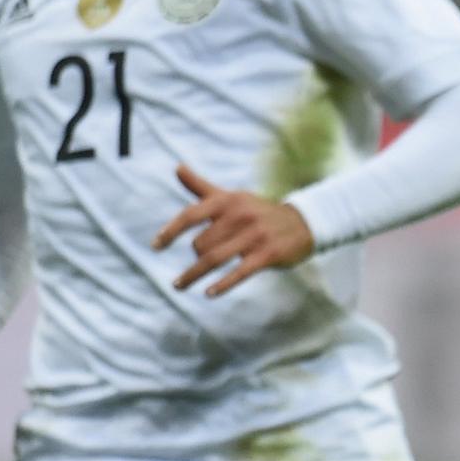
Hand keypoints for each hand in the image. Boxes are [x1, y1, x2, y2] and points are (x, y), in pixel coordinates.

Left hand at [154, 164, 314, 296]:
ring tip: (179, 285)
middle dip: (195, 255)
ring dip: (193, 275)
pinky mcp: (268, 254)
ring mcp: (255, 236)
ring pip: (214, 259)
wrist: (303, 223)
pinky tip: (209, 293)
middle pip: (201, 243)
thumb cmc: (259, 211)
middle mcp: (240, 216)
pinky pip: (239, 272)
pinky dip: (223, 284)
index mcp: (228, 201)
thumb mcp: (232, 197)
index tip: (155, 246)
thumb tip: (176, 167)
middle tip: (197, 261)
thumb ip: (202, 186)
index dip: (171, 231)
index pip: (191, 215)